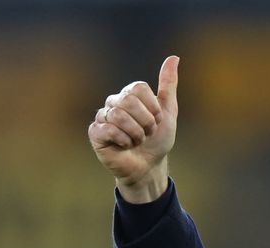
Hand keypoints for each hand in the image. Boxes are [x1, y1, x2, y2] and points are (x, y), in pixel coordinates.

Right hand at [89, 55, 179, 202]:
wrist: (150, 167)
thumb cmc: (158, 141)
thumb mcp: (168, 112)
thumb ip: (168, 85)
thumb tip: (173, 57)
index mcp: (129, 95)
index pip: (138, 88)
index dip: (152, 108)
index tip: (156, 122)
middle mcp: (114, 102)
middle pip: (128, 100)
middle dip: (145, 122)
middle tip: (147, 134)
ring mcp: (103, 117)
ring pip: (118, 115)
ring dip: (135, 133)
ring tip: (137, 141)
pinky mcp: (95, 133)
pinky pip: (107, 129)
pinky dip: (123, 140)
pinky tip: (125, 146)